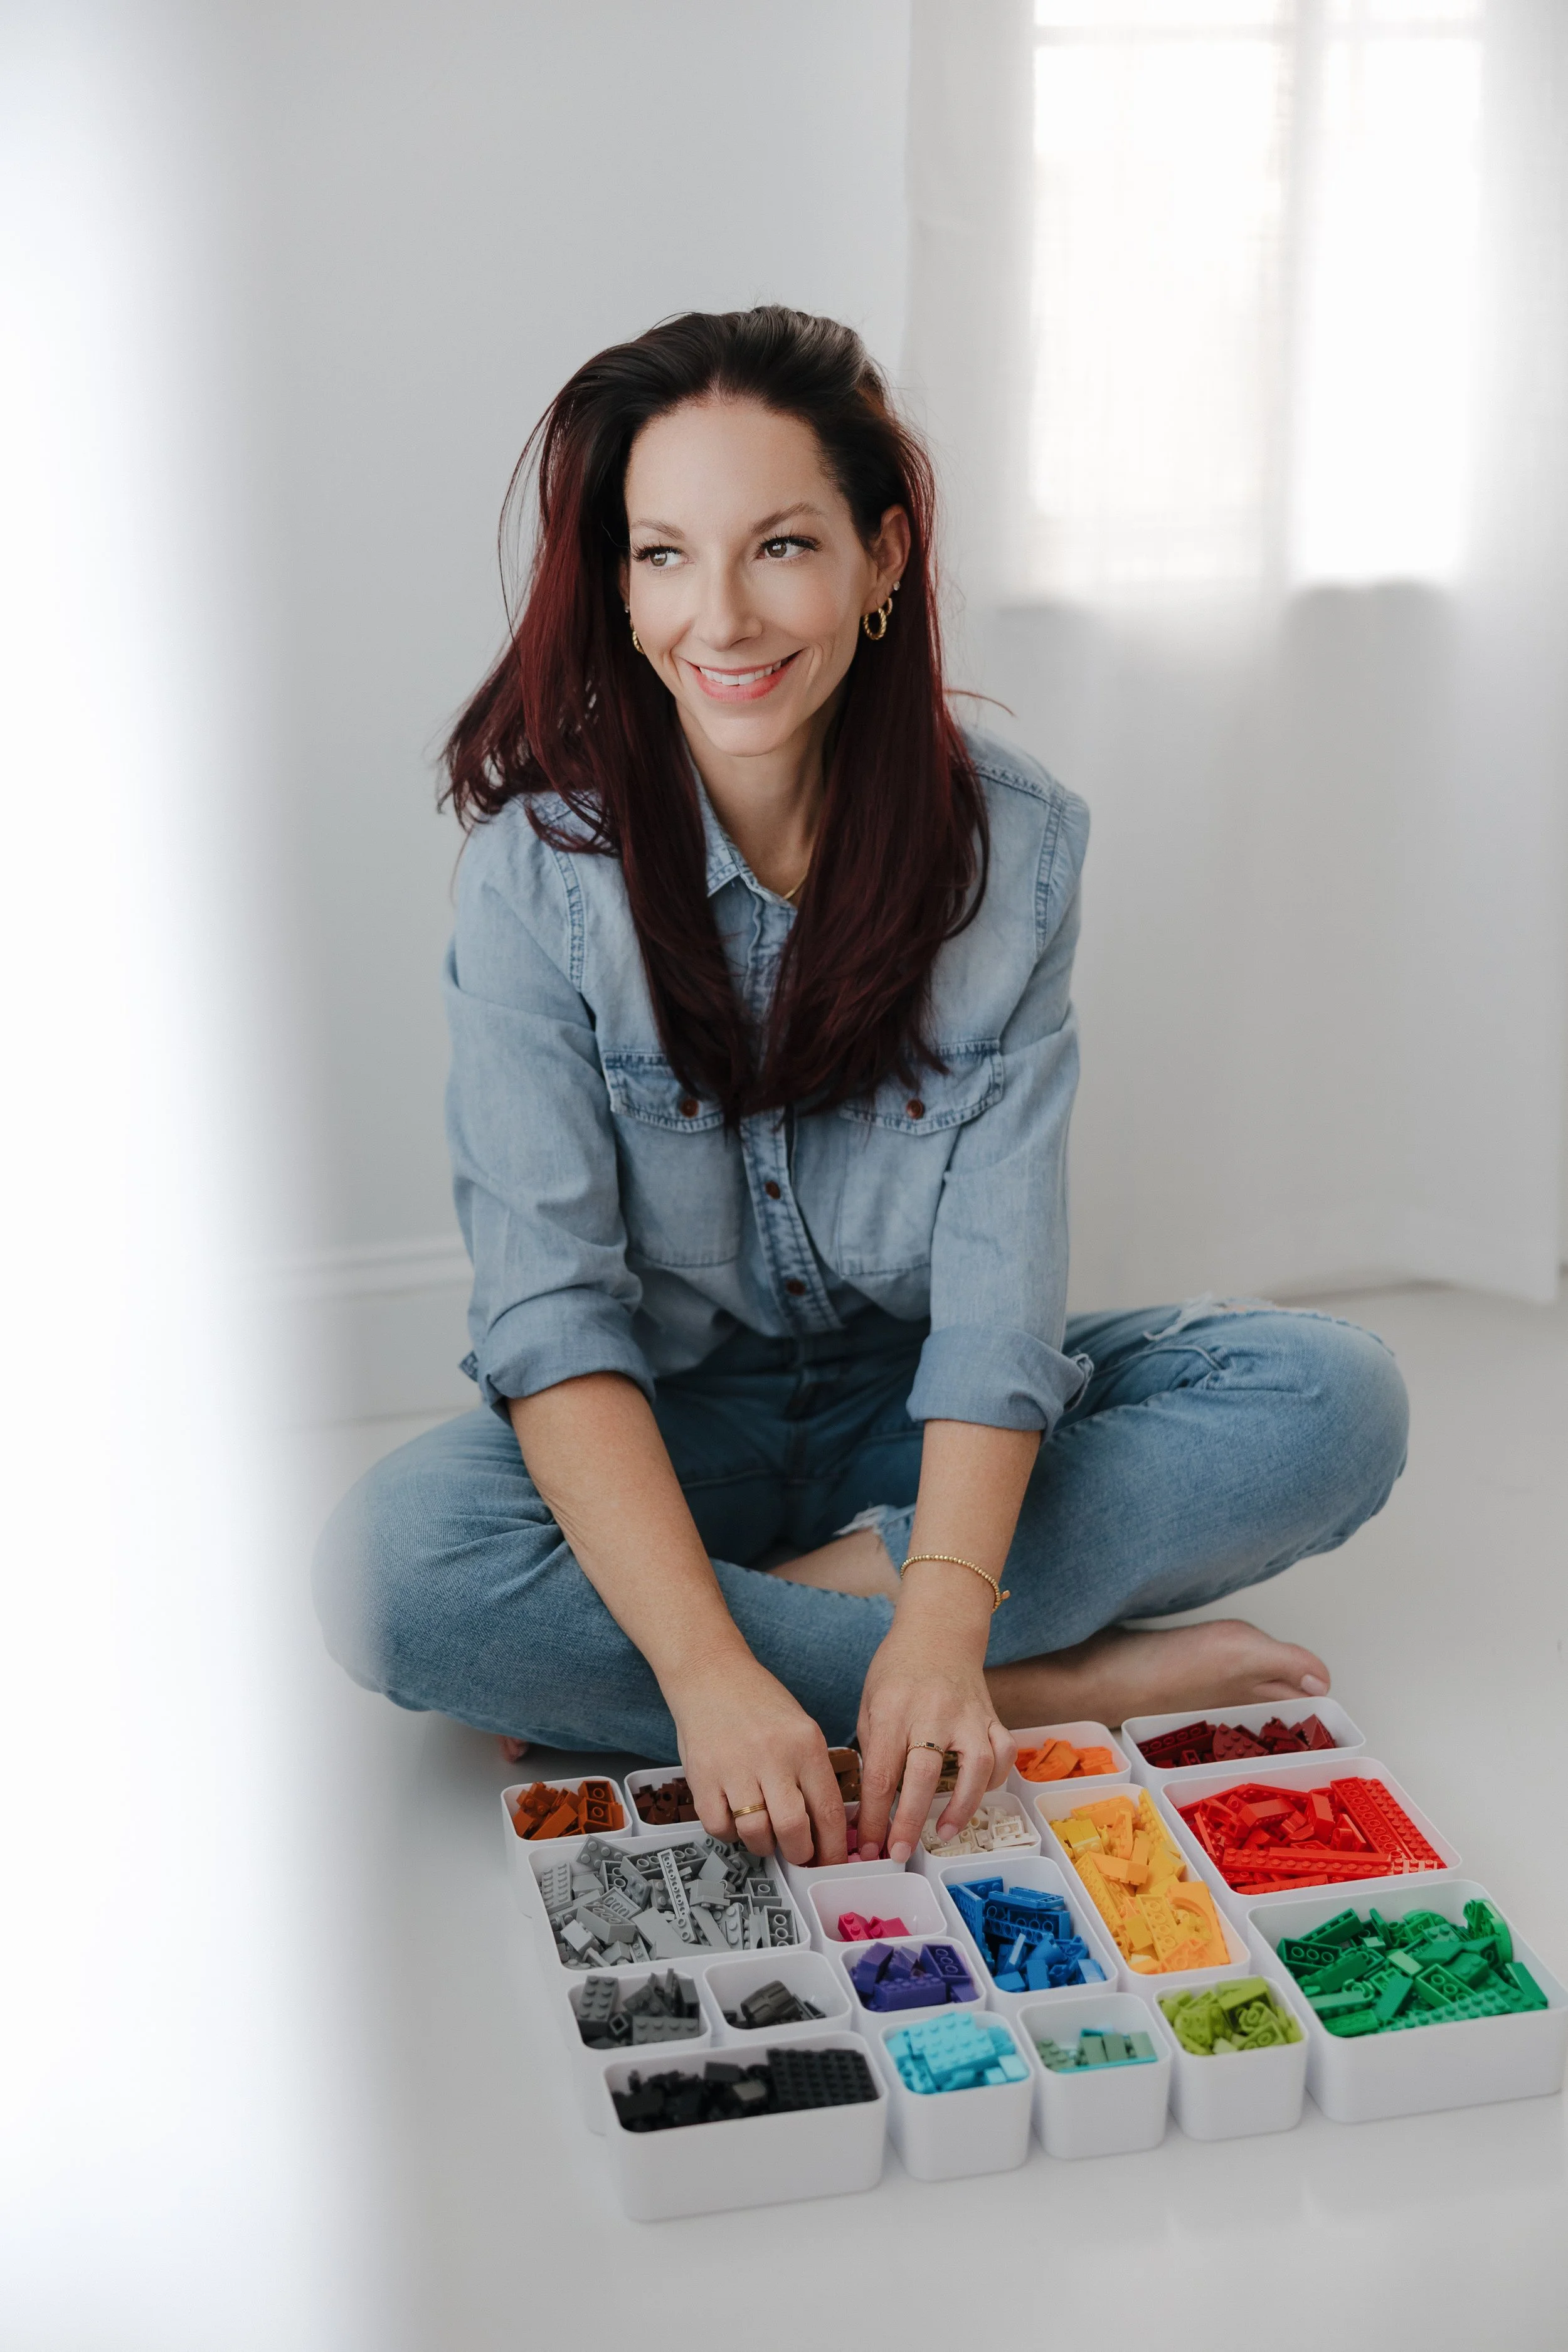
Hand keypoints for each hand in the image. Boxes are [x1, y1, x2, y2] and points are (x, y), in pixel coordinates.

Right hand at [667, 1650, 847, 1867]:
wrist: (710, 1673)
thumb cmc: (758, 1702)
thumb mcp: (800, 1728)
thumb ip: (812, 1773)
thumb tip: (823, 1827)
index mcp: (805, 1743)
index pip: (828, 1809)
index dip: (833, 1847)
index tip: (832, 1862)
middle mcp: (772, 1755)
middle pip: (793, 1829)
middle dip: (799, 1853)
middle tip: (798, 1854)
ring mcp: (734, 1767)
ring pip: (755, 1833)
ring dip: (763, 1845)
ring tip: (764, 1836)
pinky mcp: (702, 1776)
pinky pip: (719, 1826)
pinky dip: (729, 1833)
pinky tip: (734, 1818)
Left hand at [853, 1622, 1014, 1863]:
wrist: (938, 1630)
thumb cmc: (897, 1670)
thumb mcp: (870, 1703)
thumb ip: (874, 1749)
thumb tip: (873, 1804)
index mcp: (893, 1710)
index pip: (882, 1774)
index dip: (874, 1818)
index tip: (867, 1848)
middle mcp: (931, 1712)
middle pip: (922, 1776)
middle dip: (909, 1822)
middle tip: (898, 1853)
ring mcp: (966, 1714)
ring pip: (974, 1766)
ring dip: (961, 1806)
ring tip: (944, 1833)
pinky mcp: (990, 1715)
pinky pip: (1002, 1753)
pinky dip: (995, 1779)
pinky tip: (979, 1796)